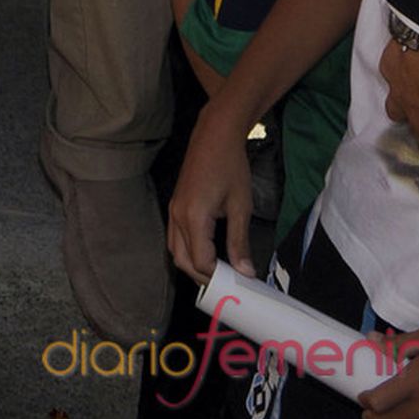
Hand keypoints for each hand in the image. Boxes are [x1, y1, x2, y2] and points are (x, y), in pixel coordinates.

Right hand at [168, 94, 255, 280]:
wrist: (214, 134)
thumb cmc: (230, 166)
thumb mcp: (240, 206)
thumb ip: (239, 242)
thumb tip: (245, 273)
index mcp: (193, 217)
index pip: (200, 262)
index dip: (218, 277)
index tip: (238, 284)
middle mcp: (177, 215)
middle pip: (182, 261)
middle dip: (203, 276)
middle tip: (228, 282)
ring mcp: (173, 209)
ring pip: (175, 250)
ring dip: (193, 265)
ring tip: (219, 270)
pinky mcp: (175, 204)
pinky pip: (176, 237)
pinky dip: (188, 251)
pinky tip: (208, 251)